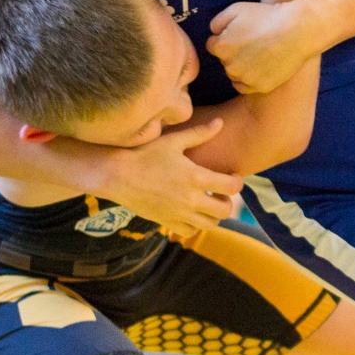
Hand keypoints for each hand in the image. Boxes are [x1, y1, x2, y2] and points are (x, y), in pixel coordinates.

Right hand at [96, 119, 242, 237]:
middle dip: (228, 202)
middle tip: (220, 192)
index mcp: (195, 177)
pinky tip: (192, 212)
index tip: (231, 177)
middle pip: (225, 211)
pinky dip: (196, 225)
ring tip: (208, 203)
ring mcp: (178, 213)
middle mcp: (190, 199)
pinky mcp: (166, 222)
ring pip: (210, 225)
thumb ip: (200, 133)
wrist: (117, 175)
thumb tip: (220, 122)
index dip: (237, 182)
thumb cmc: (145, 154)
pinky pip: (190, 232)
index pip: (231, 187)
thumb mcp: (173, 140)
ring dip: (214, 215)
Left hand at [206, 0, 315, 93]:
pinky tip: (260, 67)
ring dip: (241, 66)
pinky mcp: (261, 87)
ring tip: (259, 53)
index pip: (212, 45)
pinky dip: (249, 79)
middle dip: (233, 52)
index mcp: (221, 47)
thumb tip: (214, 34)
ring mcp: (246, 79)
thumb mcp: (236, 9)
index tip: (239, 32)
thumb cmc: (266, 17)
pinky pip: (245, 87)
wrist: (296, 31)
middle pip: (224, 60)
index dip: (225, 37)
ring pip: (235, 74)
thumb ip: (217, 23)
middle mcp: (230, 66)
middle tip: (252, 41)